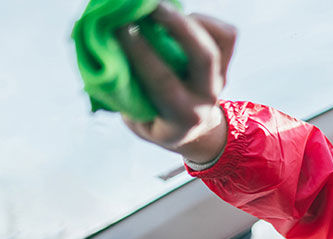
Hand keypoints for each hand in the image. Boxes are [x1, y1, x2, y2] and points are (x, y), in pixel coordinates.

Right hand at [116, 2, 235, 162]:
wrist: (194, 132)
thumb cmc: (155, 121)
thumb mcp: (137, 119)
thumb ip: (125, 91)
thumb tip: (106, 52)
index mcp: (182, 117)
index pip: (162, 81)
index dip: (140, 53)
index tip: (120, 28)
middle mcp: (206, 97)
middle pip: (203, 57)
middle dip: (176, 26)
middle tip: (149, 7)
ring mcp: (220, 79)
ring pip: (219, 42)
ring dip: (189, 20)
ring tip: (159, 8)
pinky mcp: (227, 64)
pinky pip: (226, 35)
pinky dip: (204, 21)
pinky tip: (181, 19)